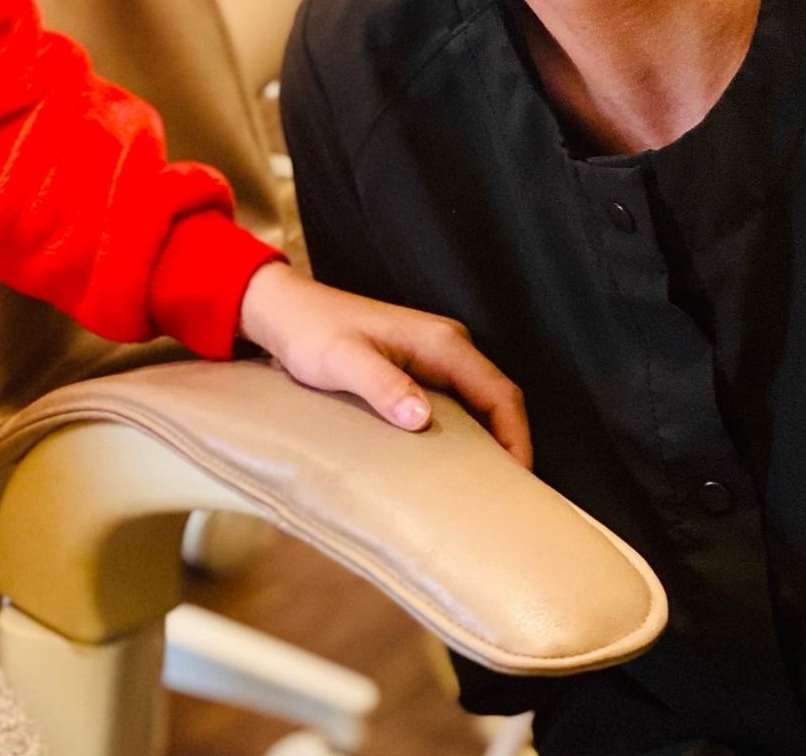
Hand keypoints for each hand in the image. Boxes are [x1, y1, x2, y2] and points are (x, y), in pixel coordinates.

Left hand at [236, 261, 531, 466]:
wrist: (285, 310)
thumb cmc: (311, 331)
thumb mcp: (343, 360)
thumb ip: (382, 385)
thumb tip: (421, 418)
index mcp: (441, 342)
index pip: (500, 393)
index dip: (517, 438)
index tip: (519, 482)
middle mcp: (446, 344)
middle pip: (496, 399)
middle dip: (509, 444)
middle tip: (507, 495)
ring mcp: (432, 354)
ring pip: (478, 402)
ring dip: (488, 439)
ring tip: (484, 486)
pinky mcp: (416, 365)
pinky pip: (455, 402)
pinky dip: (465, 431)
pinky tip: (452, 461)